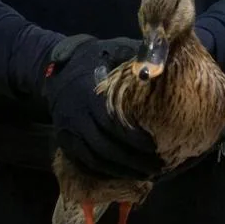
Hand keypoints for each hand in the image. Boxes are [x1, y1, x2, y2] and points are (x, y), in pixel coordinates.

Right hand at [44, 35, 163, 179]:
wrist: (55, 65)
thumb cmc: (93, 56)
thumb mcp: (115, 50)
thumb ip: (138, 59)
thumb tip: (169, 63)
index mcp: (92, 95)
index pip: (116, 125)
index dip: (138, 140)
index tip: (159, 146)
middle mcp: (78, 116)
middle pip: (108, 148)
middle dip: (134, 161)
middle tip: (159, 166)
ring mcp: (70, 130)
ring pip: (97, 159)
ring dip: (123, 170)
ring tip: (147, 174)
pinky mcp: (66, 140)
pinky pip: (86, 162)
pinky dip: (106, 171)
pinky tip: (124, 173)